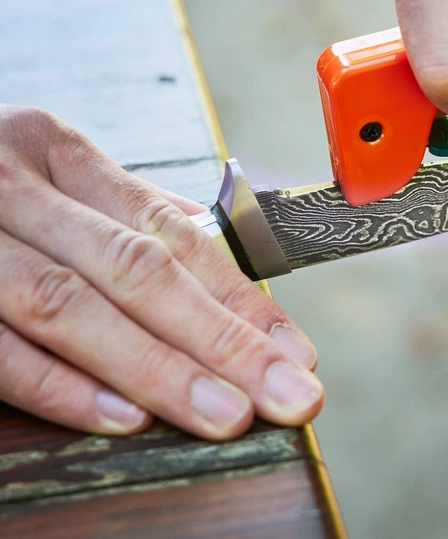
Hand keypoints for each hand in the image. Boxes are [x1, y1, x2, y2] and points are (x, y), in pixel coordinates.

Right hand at [0, 106, 322, 438]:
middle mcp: (14, 185)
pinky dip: (58, 383)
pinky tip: (123, 417)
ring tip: (228, 416)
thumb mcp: (48, 181)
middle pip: (139, 269)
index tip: (297, 350)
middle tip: (291, 394)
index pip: (172, 232)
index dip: (239, 296)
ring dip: (157, 368)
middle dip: (223, 340)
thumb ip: (123, 218)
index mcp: (58, 153)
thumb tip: (220, 264)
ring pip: (75, 306)